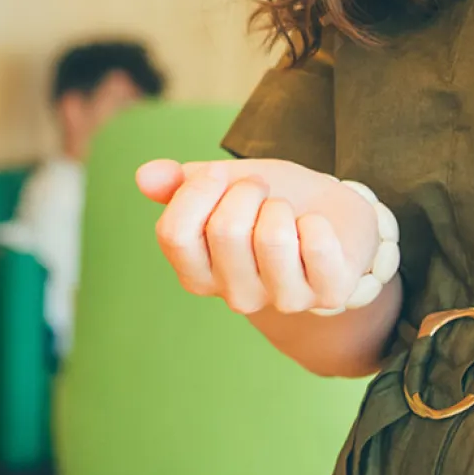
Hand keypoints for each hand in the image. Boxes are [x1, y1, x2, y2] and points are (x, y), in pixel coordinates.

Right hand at [133, 156, 380, 314]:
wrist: (329, 214)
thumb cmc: (266, 201)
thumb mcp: (219, 184)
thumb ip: (178, 183)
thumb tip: (144, 176)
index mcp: (197, 273)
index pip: (174, 234)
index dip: (197, 190)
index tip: (218, 175)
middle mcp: (235, 295)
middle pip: (225, 230)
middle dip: (247, 191)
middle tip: (262, 192)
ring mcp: (282, 299)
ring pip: (273, 238)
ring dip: (282, 206)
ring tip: (287, 212)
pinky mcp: (329, 293)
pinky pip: (317, 247)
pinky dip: (317, 222)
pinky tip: (316, 228)